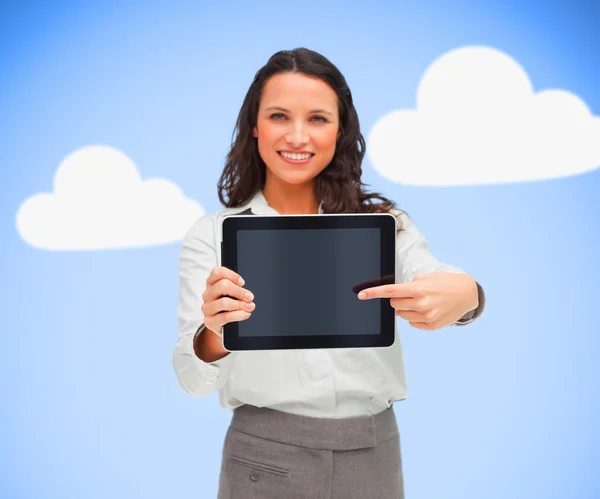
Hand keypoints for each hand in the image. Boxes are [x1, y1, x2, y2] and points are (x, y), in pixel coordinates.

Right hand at [201, 266, 254, 334]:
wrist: (224, 326)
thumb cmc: (230, 306)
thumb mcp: (233, 294)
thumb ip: (237, 288)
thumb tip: (247, 294)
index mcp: (211, 283)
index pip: (217, 272)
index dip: (232, 275)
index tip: (242, 282)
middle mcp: (207, 294)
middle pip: (222, 286)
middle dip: (239, 291)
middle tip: (250, 297)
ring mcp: (207, 308)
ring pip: (224, 302)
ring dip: (240, 305)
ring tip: (250, 307)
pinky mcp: (209, 321)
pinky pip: (225, 317)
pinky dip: (238, 315)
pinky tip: (245, 314)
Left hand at [358, 273, 478, 329]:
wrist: (467, 293)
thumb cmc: (443, 283)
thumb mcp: (426, 278)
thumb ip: (408, 287)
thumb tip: (395, 300)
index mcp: (419, 289)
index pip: (391, 291)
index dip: (374, 293)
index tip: (361, 295)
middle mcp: (422, 304)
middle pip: (394, 304)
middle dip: (397, 299)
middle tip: (411, 294)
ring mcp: (427, 317)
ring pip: (402, 315)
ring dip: (406, 308)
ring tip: (422, 302)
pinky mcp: (432, 326)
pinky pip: (412, 323)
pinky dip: (415, 317)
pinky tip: (427, 310)